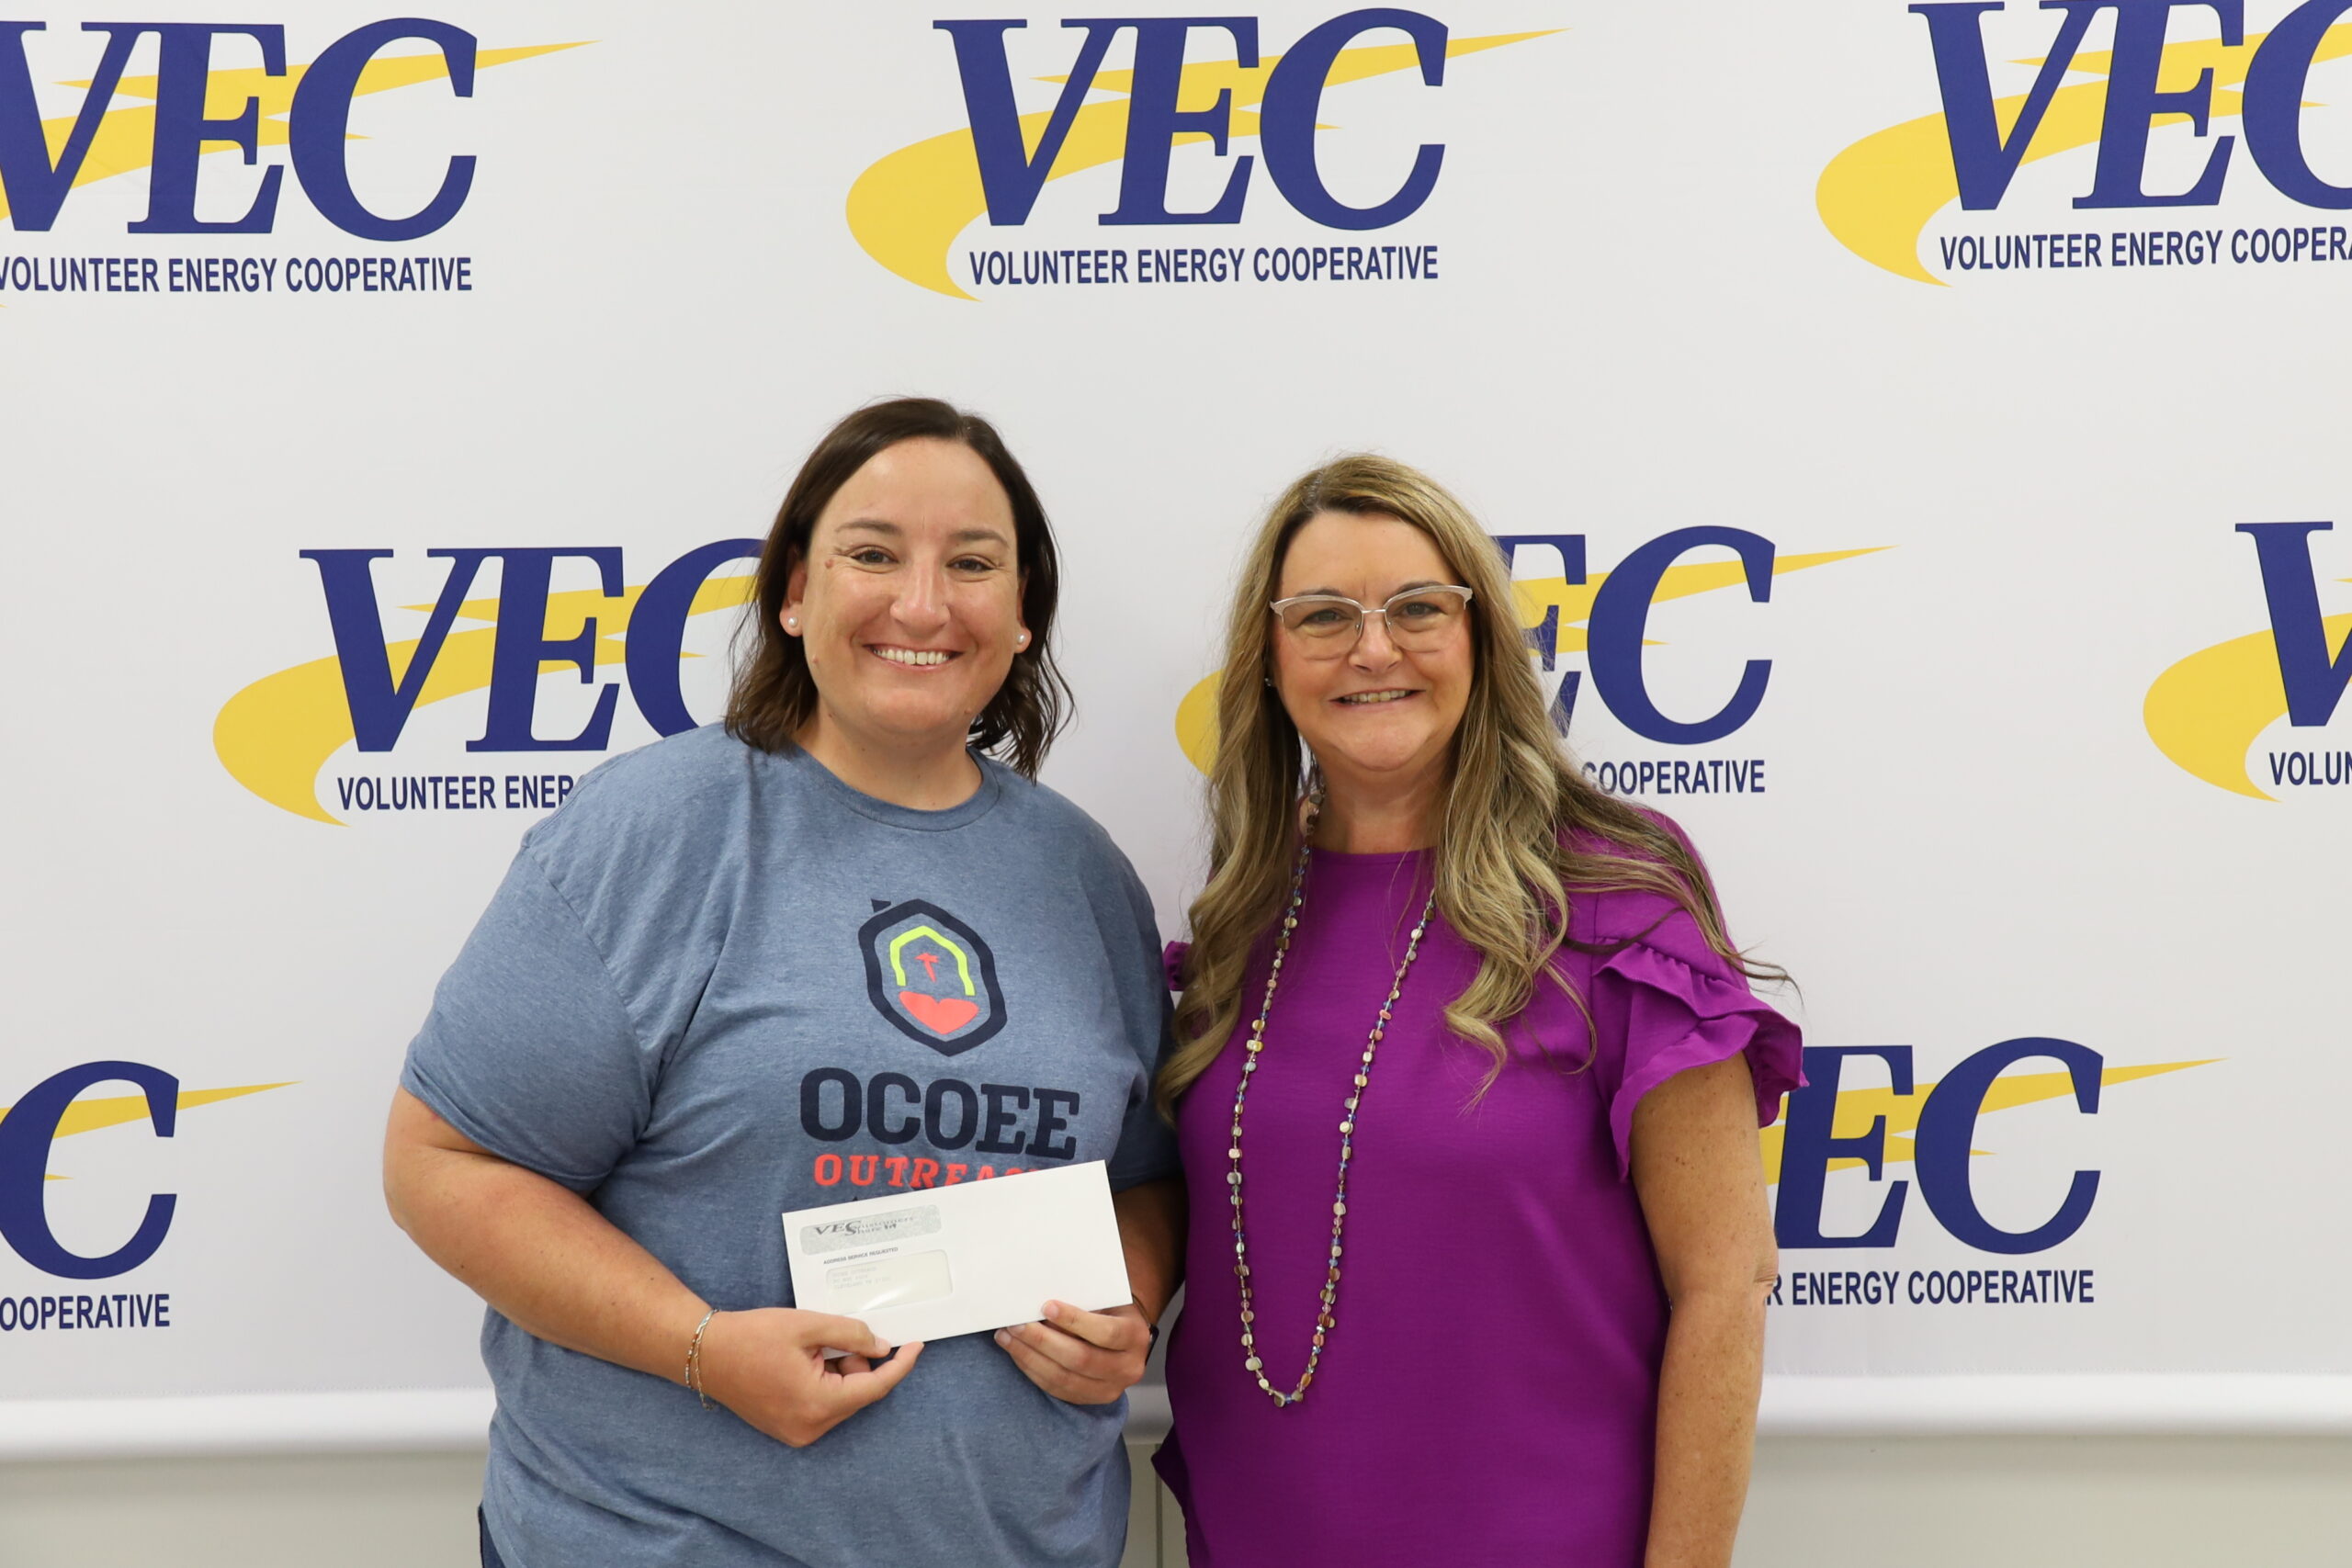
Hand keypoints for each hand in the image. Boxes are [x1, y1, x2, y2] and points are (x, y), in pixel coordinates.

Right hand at [694, 1308, 922, 1446]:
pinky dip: (824, 1381)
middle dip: (857, 1362)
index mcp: (818, 1404)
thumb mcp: (808, 1325)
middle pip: (858, 1393)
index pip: (875, 1387)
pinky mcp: (788, 1429)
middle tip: (834, 1336)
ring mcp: (797, 1433)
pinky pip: (823, 1405)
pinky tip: (803, 1362)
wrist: (705, 1353)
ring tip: (809, 1349)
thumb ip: (852, 1335)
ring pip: (841, 1398)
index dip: (900, 1365)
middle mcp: (810, 1428)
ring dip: (839, 1371)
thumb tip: (882, 1348)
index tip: (917, 1345)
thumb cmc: (752, 1336)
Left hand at [995, 1300, 1152, 1404]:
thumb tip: (1041, 1306)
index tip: (1046, 1307)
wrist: (1123, 1337)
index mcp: (1135, 1337)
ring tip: (1007, 1337)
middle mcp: (1128, 1368)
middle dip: (1043, 1341)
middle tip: (1016, 1324)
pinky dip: (1033, 1370)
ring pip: (1064, 1378)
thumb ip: (1083, 1303)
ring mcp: (1110, 1389)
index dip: (1075, 1320)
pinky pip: (1056, 1389)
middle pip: (1081, 1359)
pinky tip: (1017, 1353)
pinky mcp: (1090, 1400)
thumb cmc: (1109, 1311)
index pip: (1106, 1332)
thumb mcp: (1106, 1301)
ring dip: (1030, 1357)